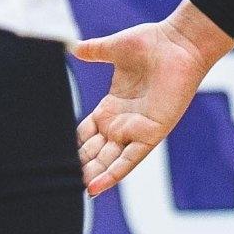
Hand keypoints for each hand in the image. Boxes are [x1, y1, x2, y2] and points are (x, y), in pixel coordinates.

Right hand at [72, 4, 231, 194]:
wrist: (178, 44)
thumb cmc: (152, 43)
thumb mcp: (114, 49)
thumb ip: (94, 51)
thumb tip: (74, 46)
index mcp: (112, 106)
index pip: (86, 132)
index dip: (73, 144)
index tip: (54, 155)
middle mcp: (122, 122)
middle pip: (96, 151)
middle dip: (80, 165)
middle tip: (58, 180)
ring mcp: (136, 129)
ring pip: (109, 160)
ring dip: (93, 175)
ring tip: (74, 190)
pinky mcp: (150, 134)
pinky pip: (129, 160)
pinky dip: (113, 174)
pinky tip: (96, 187)